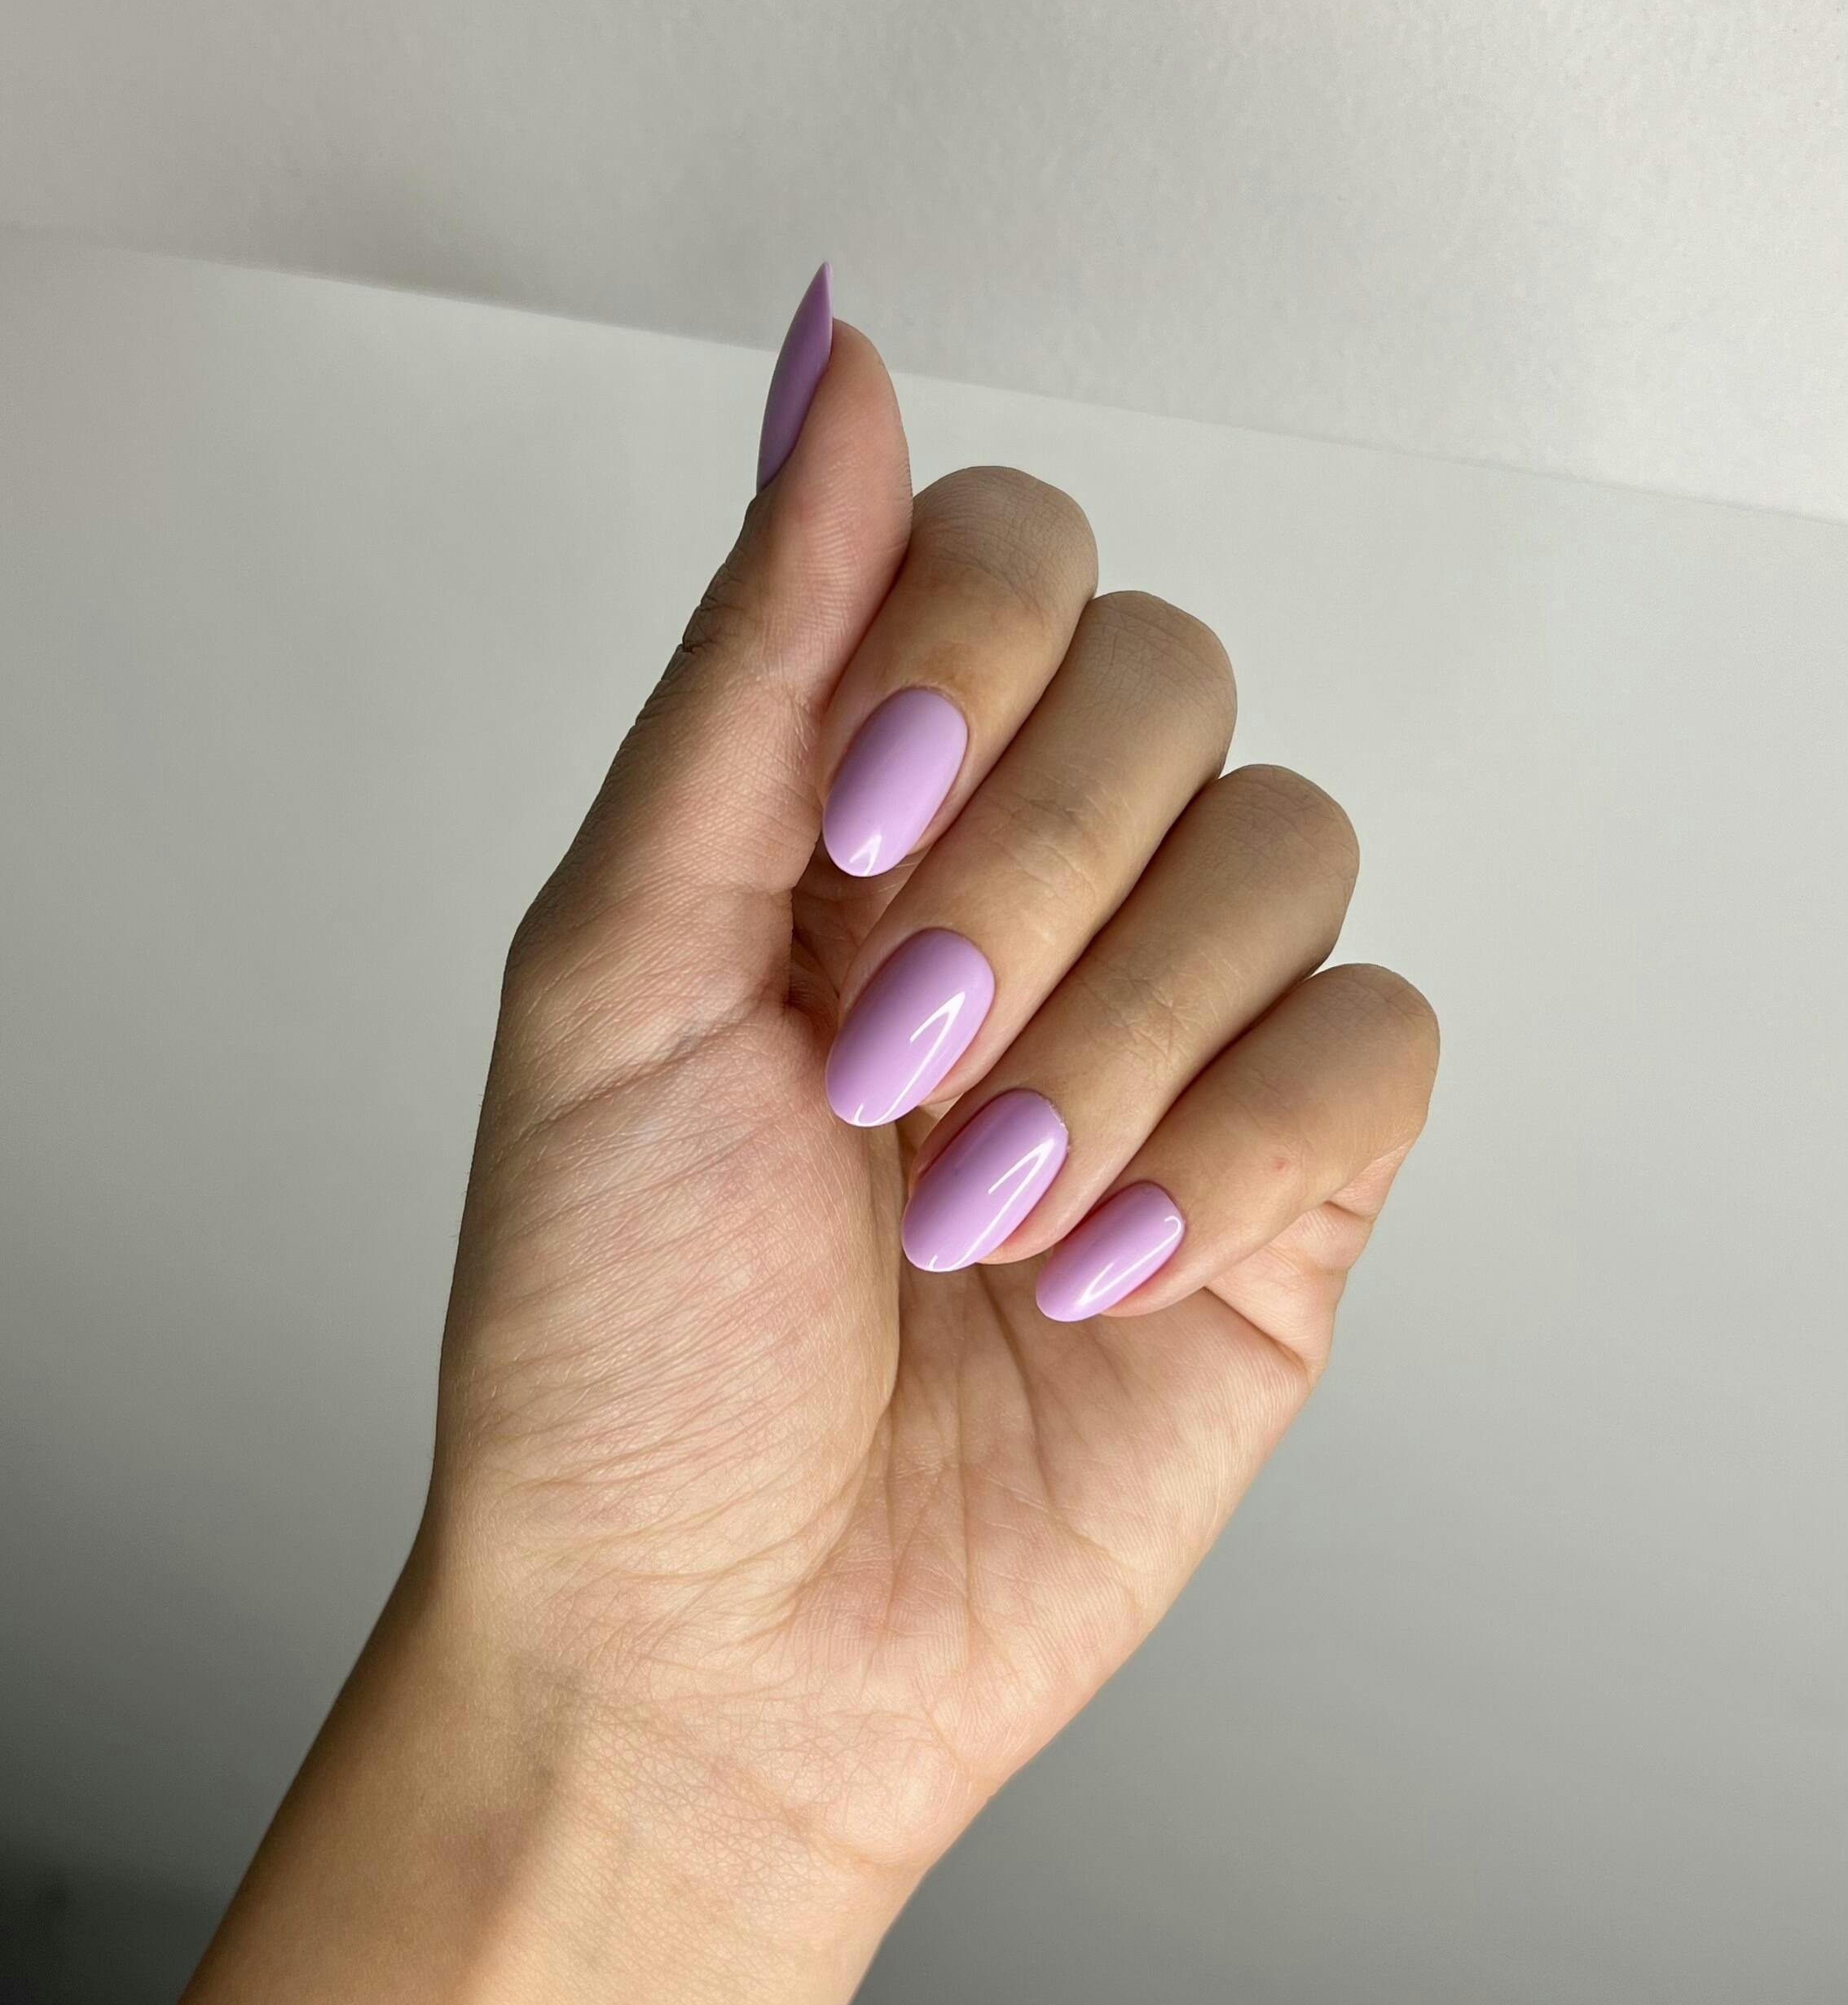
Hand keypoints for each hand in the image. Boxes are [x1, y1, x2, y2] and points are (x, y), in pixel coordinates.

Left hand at [424, 306, 1437, 1885]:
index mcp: (856, 804)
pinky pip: (1372, 1042)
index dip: (968, 648)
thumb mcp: (615, 967)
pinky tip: (1098, 1271)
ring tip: (971, 1216)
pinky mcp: (1289, 1183)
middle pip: (1171, 679)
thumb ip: (752, 662)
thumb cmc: (612, 1332)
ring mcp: (1175, 1027)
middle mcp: (1033, 881)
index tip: (853, 833)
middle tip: (888, 1070)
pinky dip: (1237, 1149)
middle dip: (1030, 880)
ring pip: (1286, 850)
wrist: (711, 1640)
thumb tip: (830, 364)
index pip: (1010, 550)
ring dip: (1116, 1041)